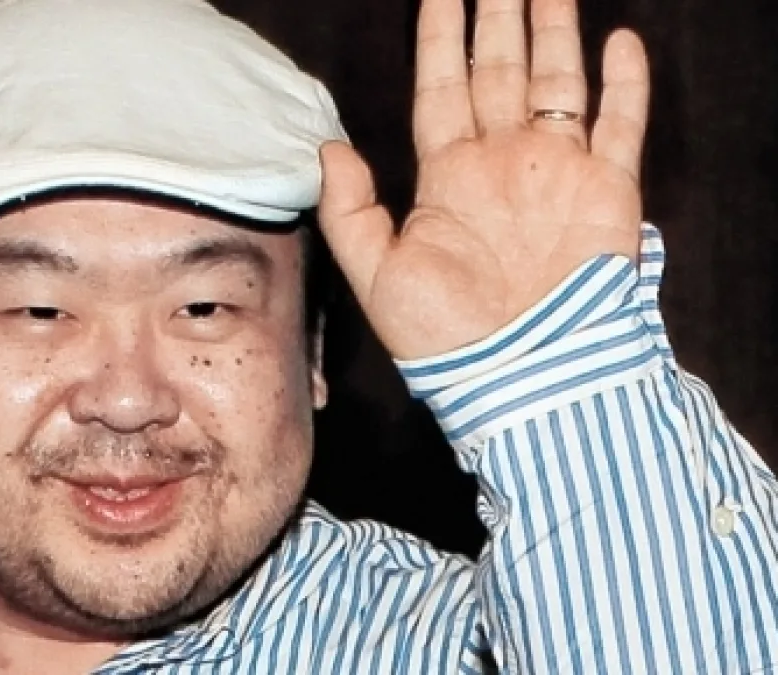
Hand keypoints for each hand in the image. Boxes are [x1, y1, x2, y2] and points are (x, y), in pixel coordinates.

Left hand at [318, 0, 649, 359]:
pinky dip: (623, 84)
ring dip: (554, 31)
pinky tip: (619, 42)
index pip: (442, 87)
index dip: (440, 39)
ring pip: (556, 82)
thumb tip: (328, 149)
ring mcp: (556, 171)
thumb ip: (350, 210)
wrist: (519, 377)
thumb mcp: (375, 273)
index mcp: (448, 176)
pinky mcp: (606, 190)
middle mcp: (502, 163)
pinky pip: (619, 124)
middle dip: (498, 17)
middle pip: (498, 70)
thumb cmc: (444, 338)